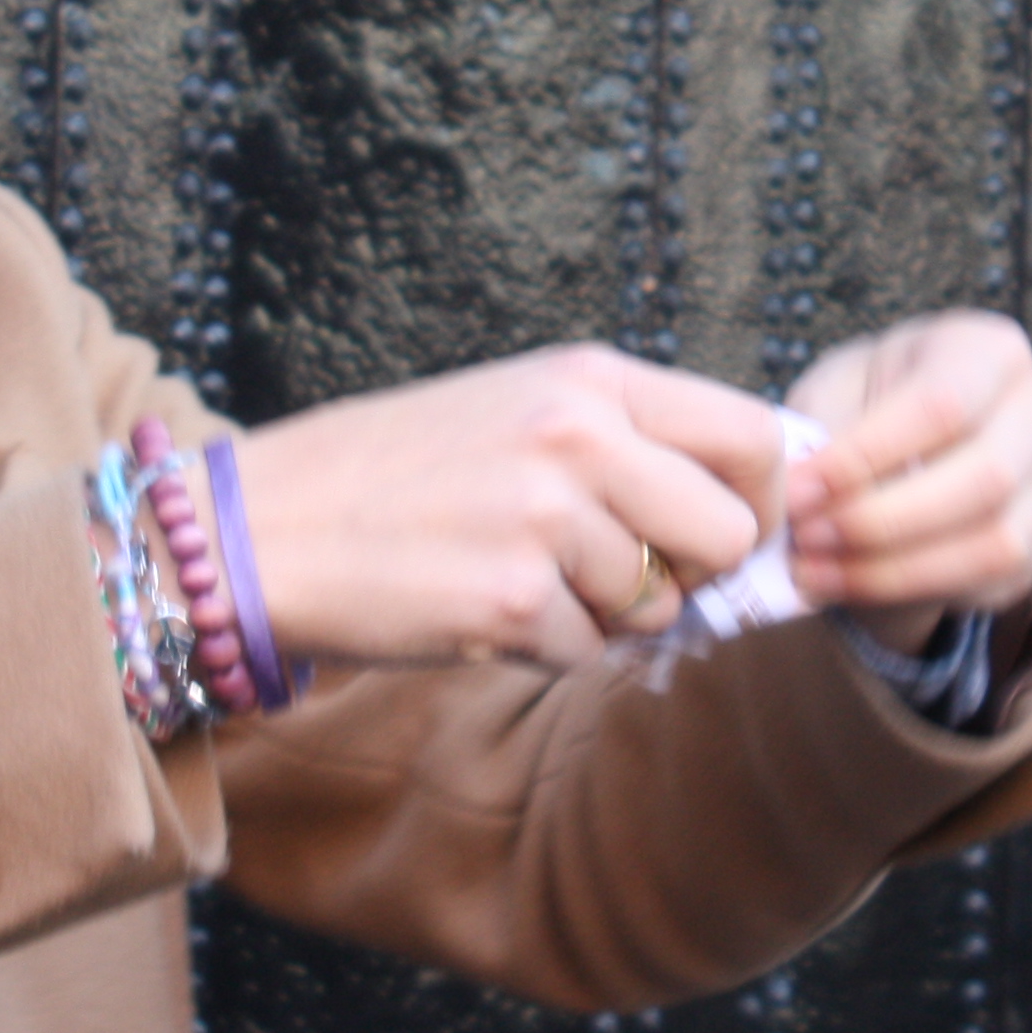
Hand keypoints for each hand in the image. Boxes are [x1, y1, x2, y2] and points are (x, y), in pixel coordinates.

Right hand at [227, 346, 792, 670]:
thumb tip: (752, 519)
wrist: (267, 526)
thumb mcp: (522, 412)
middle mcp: (579, 435)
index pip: (755, 436)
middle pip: (732, 533)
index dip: (764, 503)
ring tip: (521, 577)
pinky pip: (589, 652)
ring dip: (607, 616)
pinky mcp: (512, 597)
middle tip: (626, 579)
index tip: (733, 536)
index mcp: (591, 379)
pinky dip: (546, 648)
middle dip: (695, 576)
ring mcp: (547, 516)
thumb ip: (630, 445)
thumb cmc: (401, 476)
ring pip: (661, 605)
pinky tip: (479, 606)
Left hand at [780, 313, 1031, 654]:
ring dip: (894, 568)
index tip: (796, 490)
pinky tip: (842, 584)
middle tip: (805, 537)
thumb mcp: (835, 389)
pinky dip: (907, 593)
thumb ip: (824, 429)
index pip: (941, 405)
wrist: (904, 446)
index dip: (865, 456)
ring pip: (993, 544)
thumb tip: (802, 493)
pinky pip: (985, 583)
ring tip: (814, 571)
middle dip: (882, 519)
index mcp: (992, 352)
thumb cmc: (867, 402)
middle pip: (984, 478)